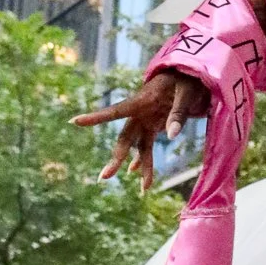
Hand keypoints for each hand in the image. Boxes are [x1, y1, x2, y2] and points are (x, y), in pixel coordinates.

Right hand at [73, 68, 209, 191]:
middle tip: (105, 177)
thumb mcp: (187, 92)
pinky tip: (138, 174)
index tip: (74, 121)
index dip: (96, 117)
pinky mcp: (154, 125)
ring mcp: (146, 119)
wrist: (191, 74)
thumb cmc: (188, 79)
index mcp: (142, 100)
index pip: (116, 110)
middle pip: (125, 137)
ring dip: (139, 166)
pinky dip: (145, 159)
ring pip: (137, 146)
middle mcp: (140, 112)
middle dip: (116, 158)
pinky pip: (147, 145)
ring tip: (143, 189)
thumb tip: (170, 137)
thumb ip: (178, 113)